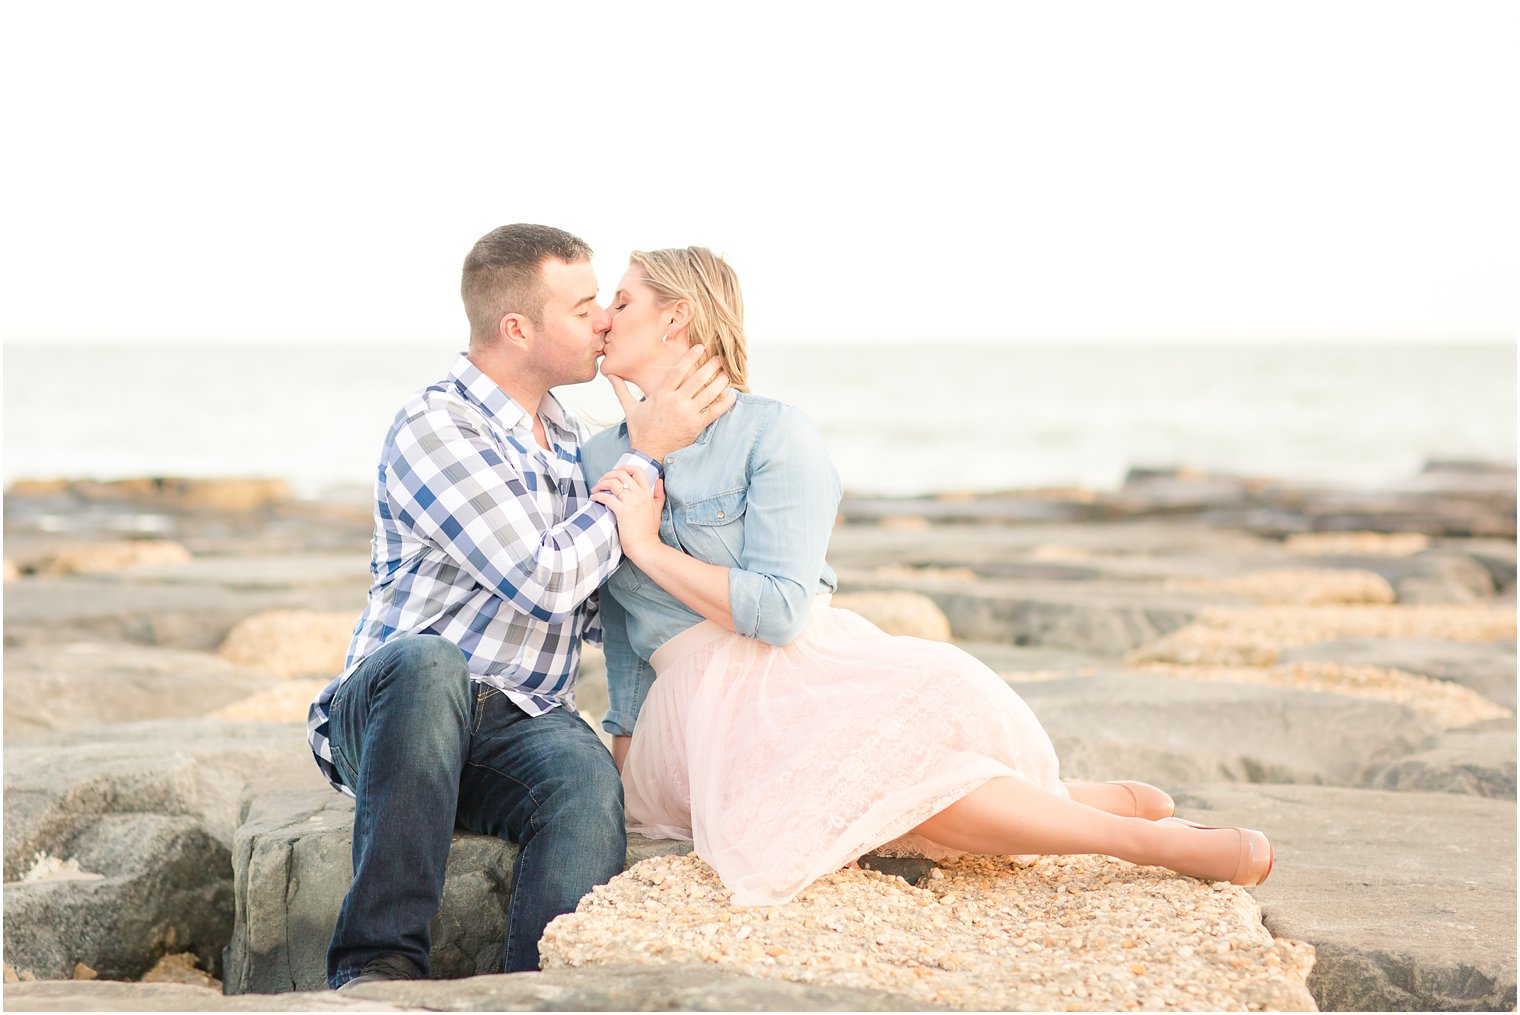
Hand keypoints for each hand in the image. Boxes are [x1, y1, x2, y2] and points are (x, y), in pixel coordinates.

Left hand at [590, 466, 663, 560]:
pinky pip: (607, 497)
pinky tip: (593, 498)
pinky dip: (598, 495)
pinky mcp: (623, 512)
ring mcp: (631, 503)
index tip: (615, 472)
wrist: (646, 547)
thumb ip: (659, 494)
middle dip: (608, 474)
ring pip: (613, 483)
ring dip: (601, 483)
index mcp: (647, 494)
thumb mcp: (657, 510)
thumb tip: (659, 480)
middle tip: (601, 481)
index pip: (637, 471)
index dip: (624, 467)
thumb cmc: (649, 531)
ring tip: (596, 489)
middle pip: (622, 474)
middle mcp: (640, 495)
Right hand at [608, 345, 735, 460]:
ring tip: (726, 374)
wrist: (648, 453)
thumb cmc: (640, 430)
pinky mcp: (696, 426)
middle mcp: (676, 402)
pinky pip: (714, 412)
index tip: (701, 347)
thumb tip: (609, 375)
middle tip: (719, 359)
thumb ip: (621, 389)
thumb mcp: (629, 408)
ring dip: (720, 382)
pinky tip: (732, 395)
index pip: (679, 370)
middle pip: (697, 379)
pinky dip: (725, 403)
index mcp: (661, 394)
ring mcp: (687, 414)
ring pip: (708, 393)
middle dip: (710, 367)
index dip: (691, 357)